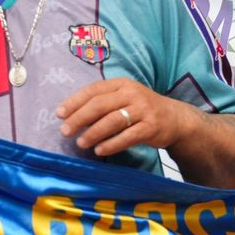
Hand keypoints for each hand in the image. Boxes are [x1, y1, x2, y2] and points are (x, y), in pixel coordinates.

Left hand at [55, 78, 191, 157]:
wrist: (175, 118)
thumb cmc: (142, 108)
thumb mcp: (125, 97)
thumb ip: (103, 102)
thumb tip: (72, 115)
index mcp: (122, 84)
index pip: (93, 90)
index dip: (74, 102)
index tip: (59, 114)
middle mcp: (132, 94)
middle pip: (100, 105)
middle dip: (79, 118)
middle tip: (65, 131)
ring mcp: (143, 110)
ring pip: (112, 121)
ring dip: (93, 133)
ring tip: (81, 143)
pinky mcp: (151, 127)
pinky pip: (127, 136)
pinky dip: (111, 144)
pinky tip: (100, 150)